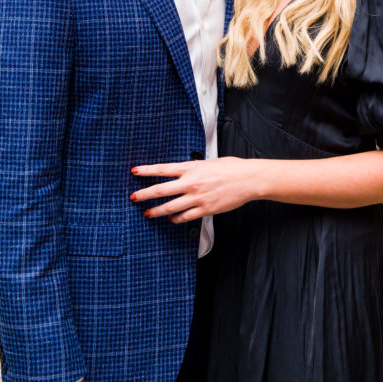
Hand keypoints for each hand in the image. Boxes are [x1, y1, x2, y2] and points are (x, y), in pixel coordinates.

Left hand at [131, 157, 258, 221]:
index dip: (146, 170)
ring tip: (148, 213)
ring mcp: (197, 198)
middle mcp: (191, 183)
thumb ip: (194, 168)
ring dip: (156, 211)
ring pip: (170, 207)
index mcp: (191, 168)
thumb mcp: (209, 162)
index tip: (134, 171)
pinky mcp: (205, 209)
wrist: (249, 179)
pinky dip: (175, 219)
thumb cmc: (232, 168)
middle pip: (161, 190)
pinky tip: (171, 219)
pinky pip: (185, 217)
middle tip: (133, 198)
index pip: (163, 169)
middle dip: (144, 194)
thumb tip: (183, 172)